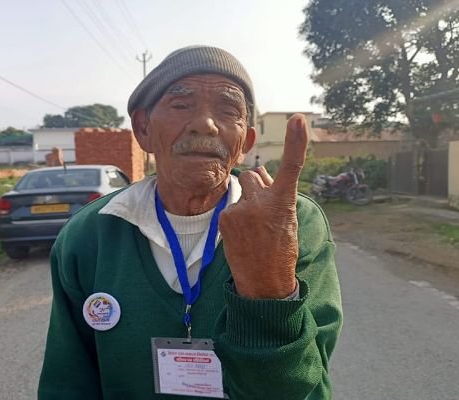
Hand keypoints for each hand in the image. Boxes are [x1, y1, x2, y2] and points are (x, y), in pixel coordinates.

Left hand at [219, 114, 308, 298]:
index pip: (291, 167)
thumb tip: (260, 172)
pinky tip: (243, 235)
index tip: (299, 119)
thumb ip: (275, 194)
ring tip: (253, 229)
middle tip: (262, 212)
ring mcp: (242, 210)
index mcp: (284, 203)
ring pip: (240, 192)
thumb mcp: (287, 219)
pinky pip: (230, 206)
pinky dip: (235, 217)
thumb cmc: (280, 249)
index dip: (296, 143)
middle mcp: (262, 203)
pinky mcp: (226, 218)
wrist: (264, 282)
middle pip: (252, 176)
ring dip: (245, 203)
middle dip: (256, 187)